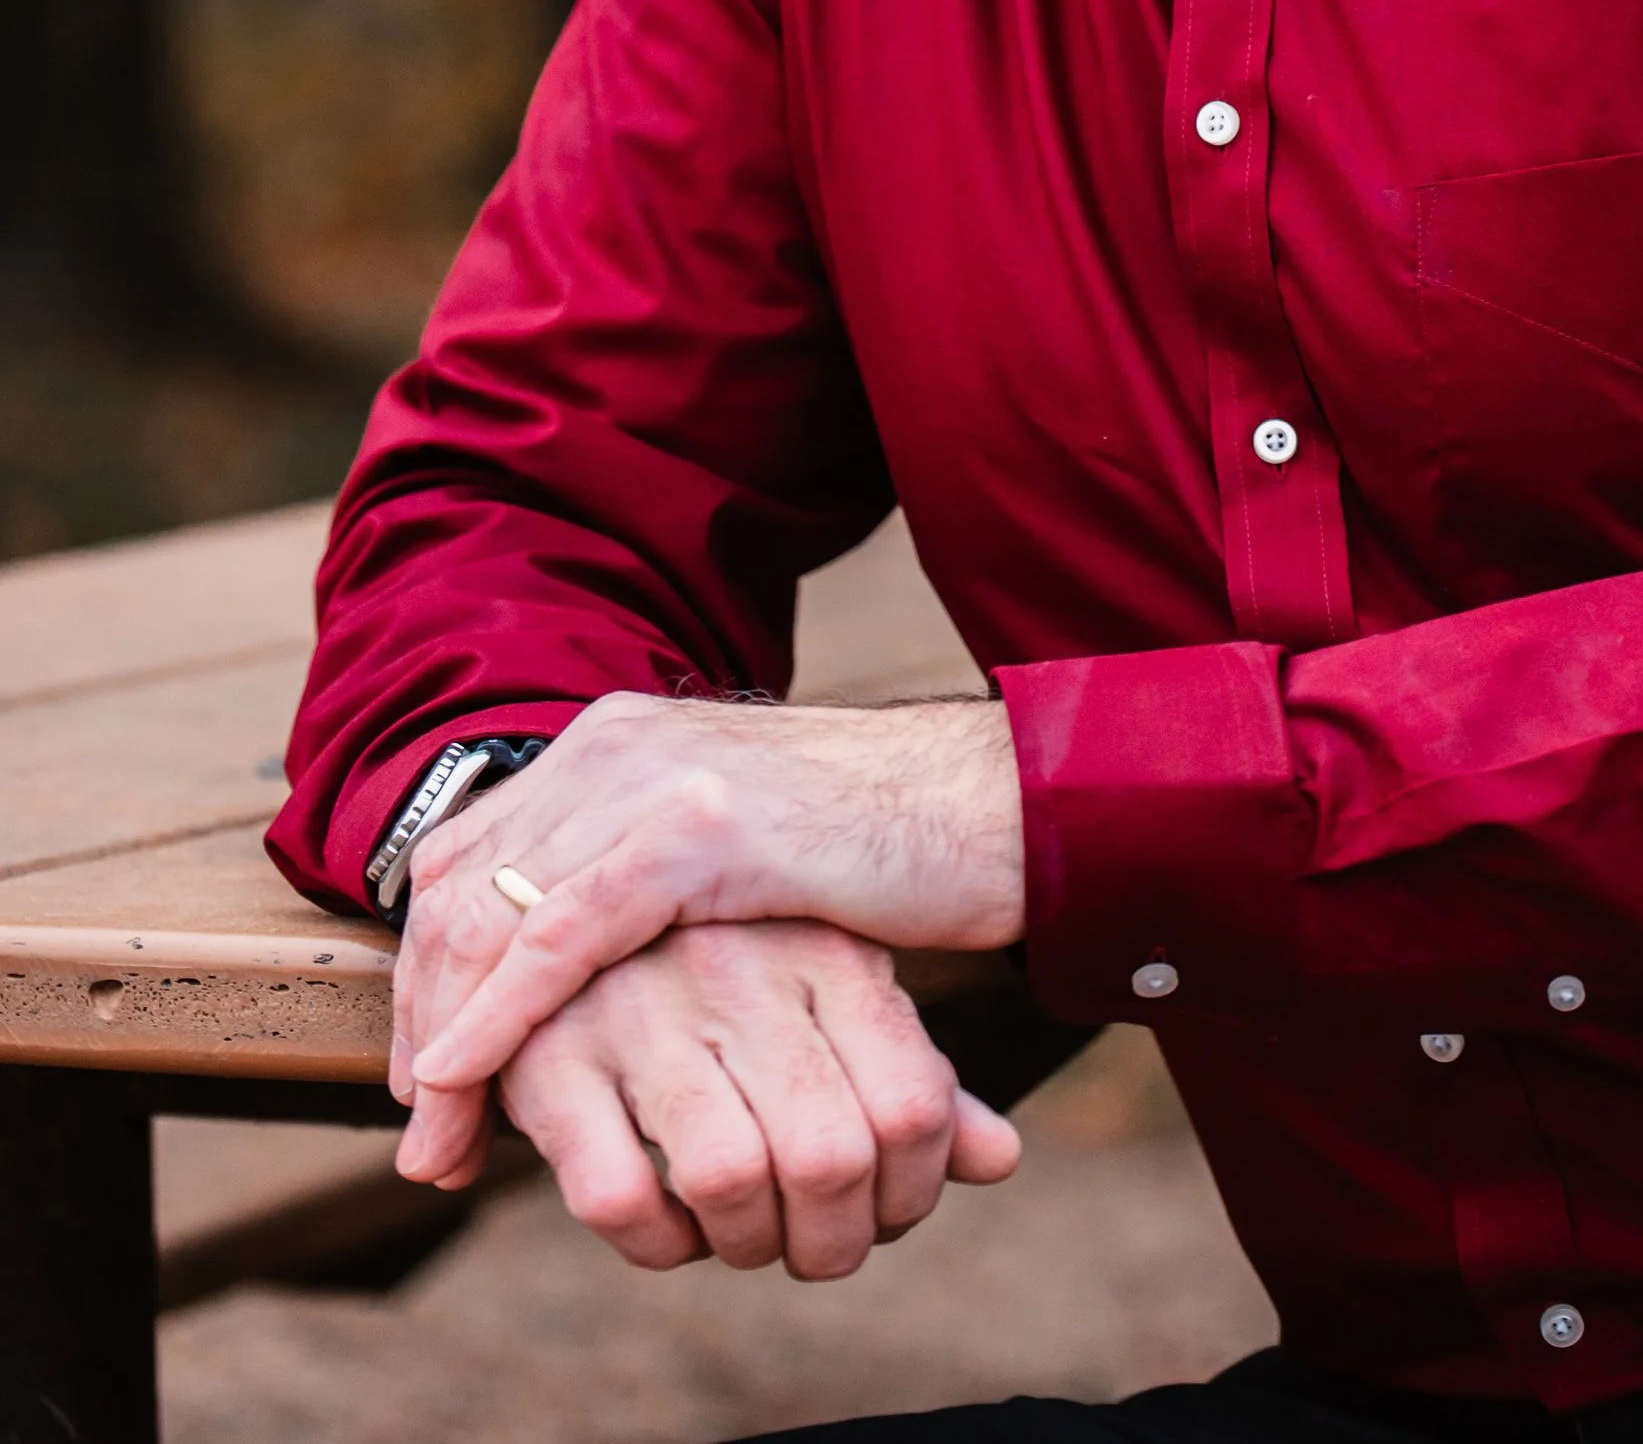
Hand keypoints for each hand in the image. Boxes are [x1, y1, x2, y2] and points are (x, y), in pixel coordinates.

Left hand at [393, 693, 1023, 1179]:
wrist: (986, 804)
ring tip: (439, 1138)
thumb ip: (646, 877)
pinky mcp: (699, 828)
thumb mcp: (730, 851)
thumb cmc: (869, 848)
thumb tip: (572, 967)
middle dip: (420, 1013)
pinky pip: (563, 932)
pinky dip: (500, 1013)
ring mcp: (654, 777)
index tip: (424, 1077)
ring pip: (494, 909)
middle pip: (462, 884)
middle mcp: (616, 743)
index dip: (429, 968)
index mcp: (616, 741)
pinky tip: (470, 1076)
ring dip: (445, 1035)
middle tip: (421, 1131)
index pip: (472, 854)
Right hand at [408, 916, 1019, 1276]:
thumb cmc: (737, 966)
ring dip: (748, 1245)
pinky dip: (657, 1243)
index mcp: (826, 950)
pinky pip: (618, 1199)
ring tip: (746, 1233)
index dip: (912, 1194)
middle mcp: (739, 970)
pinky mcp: (550, 1057)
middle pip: (830, 1158)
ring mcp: (640, 1008)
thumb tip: (1001, 1159)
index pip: (913, 1108)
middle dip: (834, 1240)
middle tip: (817, 1243)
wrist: (568, 886)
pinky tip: (671, 1224)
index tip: (884, 1212)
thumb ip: (912, 1078)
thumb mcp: (836, 991)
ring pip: (729, 1181)